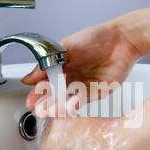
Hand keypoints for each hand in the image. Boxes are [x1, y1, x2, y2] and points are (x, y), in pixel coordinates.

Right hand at [22, 21, 140, 109]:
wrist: (121, 41)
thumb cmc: (95, 39)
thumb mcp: (65, 48)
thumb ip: (47, 63)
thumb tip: (28, 77)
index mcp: (61, 67)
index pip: (45, 84)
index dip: (37, 93)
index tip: (30, 100)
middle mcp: (71, 79)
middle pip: (54, 96)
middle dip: (45, 104)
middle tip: (38, 109)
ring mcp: (83, 87)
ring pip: (67, 101)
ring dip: (59, 107)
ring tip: (51, 110)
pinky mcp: (96, 93)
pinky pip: (84, 101)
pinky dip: (76, 104)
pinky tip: (69, 105)